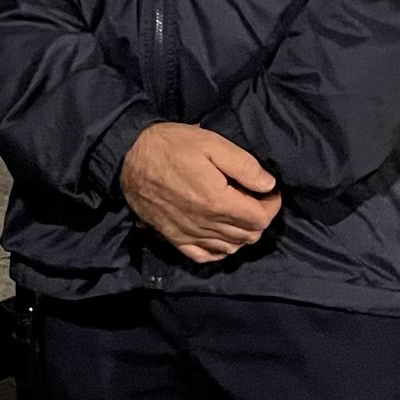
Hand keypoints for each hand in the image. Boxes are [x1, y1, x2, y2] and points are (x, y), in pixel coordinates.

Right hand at [120, 123, 280, 263]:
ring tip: (238, 211)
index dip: (272, 205)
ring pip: (230, 248)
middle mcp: (206, 225)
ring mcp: (189, 235)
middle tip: (254, 197)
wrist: (128, 155)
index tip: (269, 190)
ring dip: (242, 233)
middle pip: (248, 236)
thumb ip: (243, 165)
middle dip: (259, 218)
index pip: (260, 218)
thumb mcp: (210, 142)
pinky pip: (205, 256)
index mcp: (218, 202)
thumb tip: (268, 185)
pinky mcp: (174, 238)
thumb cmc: (169, 145)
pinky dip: (219, 250)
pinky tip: (220, 235)